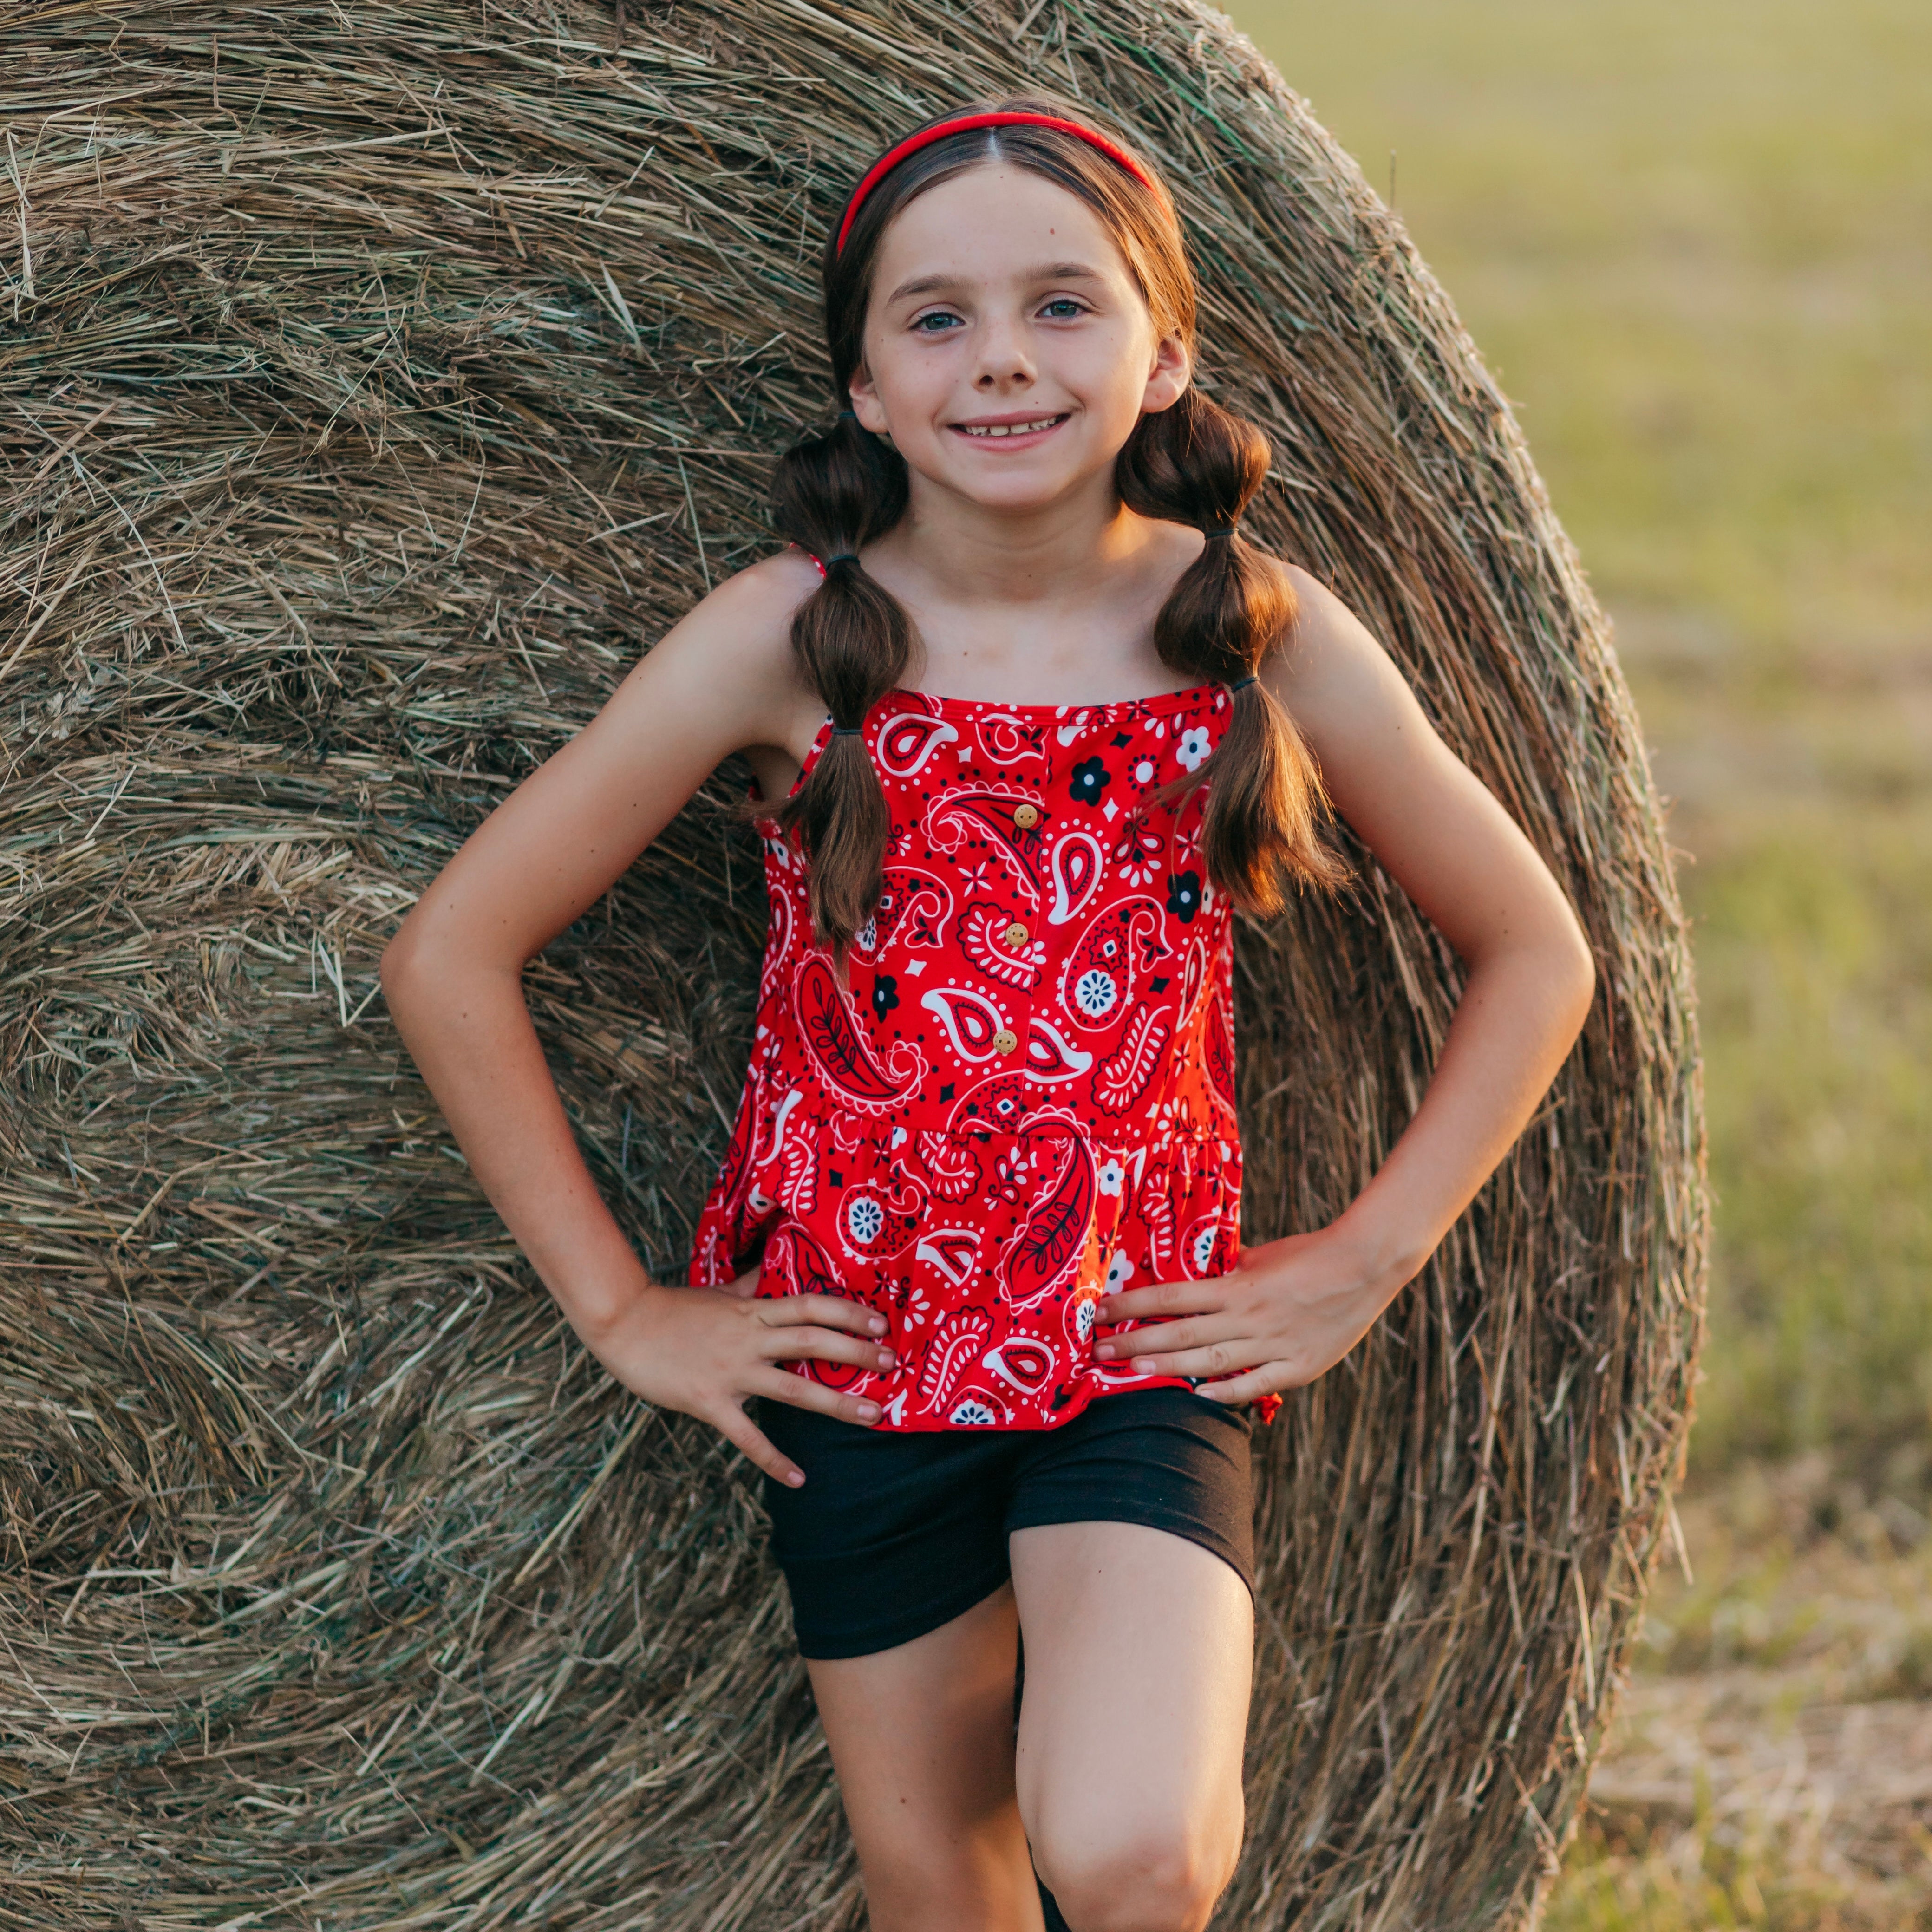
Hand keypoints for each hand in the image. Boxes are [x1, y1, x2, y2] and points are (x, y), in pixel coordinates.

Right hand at [577, 1271, 895, 1486]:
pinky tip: (799, 1479)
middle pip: (812, 1341)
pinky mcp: (711, 1401)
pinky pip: (749, 1435)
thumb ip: (750, 1284)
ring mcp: (732, 1370)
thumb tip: (771, 1267)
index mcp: (753, 1310)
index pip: (810, 1306)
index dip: (847, 1312)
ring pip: (793, 1388)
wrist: (624, 1323)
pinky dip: (774, 1459)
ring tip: (872, 1415)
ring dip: (836, 1403)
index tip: (880, 1324)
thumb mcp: (718, 1291)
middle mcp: (749, 1338)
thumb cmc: (671, 1308)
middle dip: (855, 1352)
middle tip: (892, 1363)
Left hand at [1092, 1226, 1405, 1405]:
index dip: (1134, 1305)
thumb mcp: (1262, 1255)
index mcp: (1238, 1285)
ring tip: (1133, 1372)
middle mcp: (1250, 1316)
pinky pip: (1257, 1383)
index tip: (1102, 1312)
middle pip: (1182, 1332)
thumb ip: (1228, 1272)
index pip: (1173, 1295)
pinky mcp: (1300, 1365)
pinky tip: (1200, 1397)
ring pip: (1211, 1361)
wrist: (1367, 1263)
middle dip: (1137, 1343)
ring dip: (1170, 1368)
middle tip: (1099, 1352)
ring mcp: (1275, 1344)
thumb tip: (1199, 1278)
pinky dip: (1228, 1393)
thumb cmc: (1311, 1253)